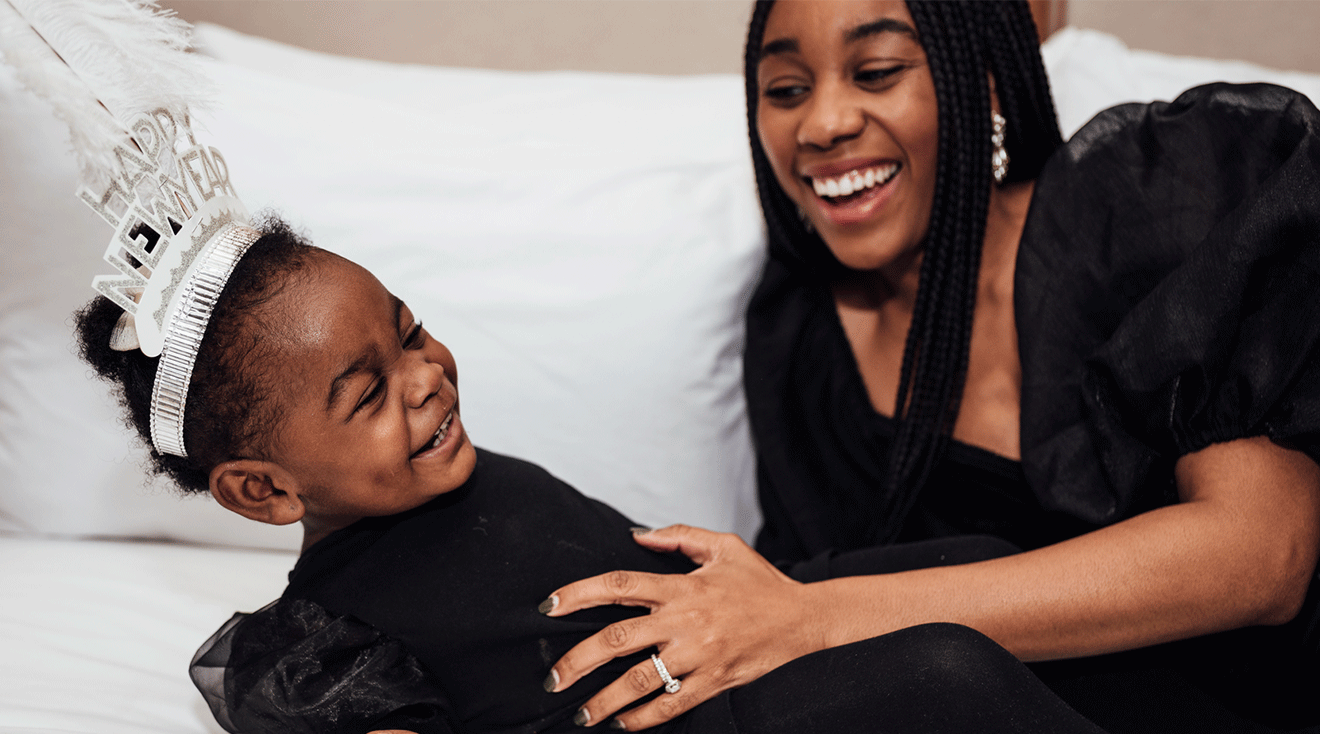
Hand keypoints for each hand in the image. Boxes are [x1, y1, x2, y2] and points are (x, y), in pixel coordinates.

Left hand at [542, 525, 825, 729]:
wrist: (803, 617)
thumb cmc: (760, 581)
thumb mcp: (722, 546)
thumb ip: (678, 535)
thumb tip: (637, 535)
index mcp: (682, 586)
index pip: (618, 586)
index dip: (578, 594)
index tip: (550, 606)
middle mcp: (685, 621)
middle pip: (617, 640)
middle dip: (577, 661)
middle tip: (553, 678)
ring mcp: (699, 655)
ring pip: (640, 680)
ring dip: (605, 701)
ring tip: (582, 713)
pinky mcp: (714, 681)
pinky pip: (671, 705)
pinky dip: (643, 719)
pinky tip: (623, 725)